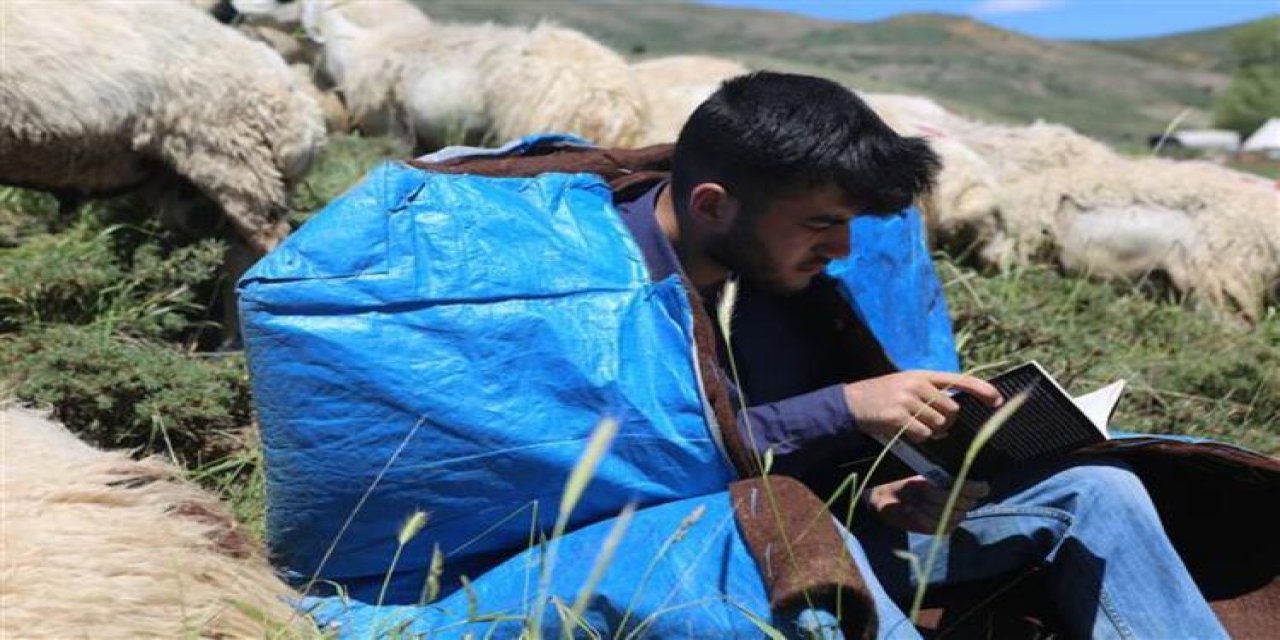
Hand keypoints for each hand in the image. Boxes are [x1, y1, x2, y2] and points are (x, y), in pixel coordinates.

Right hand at [842, 370, 1001, 442]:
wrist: (852, 402)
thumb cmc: (884, 395)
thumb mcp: (907, 385)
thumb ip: (931, 394)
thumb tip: (952, 415)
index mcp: (923, 375)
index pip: (960, 380)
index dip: (982, 390)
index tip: (998, 400)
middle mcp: (917, 385)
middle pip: (951, 411)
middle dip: (945, 423)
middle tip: (930, 424)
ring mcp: (907, 400)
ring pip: (938, 425)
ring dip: (931, 432)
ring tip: (913, 425)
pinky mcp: (898, 416)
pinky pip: (923, 434)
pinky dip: (918, 437)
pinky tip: (904, 431)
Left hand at [868, 475, 989, 533]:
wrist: (888, 496)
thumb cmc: (908, 480)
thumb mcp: (923, 471)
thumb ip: (941, 471)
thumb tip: (954, 460)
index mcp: (962, 487)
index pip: (980, 489)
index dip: (972, 487)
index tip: (954, 481)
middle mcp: (961, 504)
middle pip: (963, 503)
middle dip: (942, 494)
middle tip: (924, 487)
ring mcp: (951, 519)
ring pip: (948, 514)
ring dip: (929, 504)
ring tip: (916, 498)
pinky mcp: (938, 529)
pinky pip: (934, 524)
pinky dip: (921, 516)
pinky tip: (912, 510)